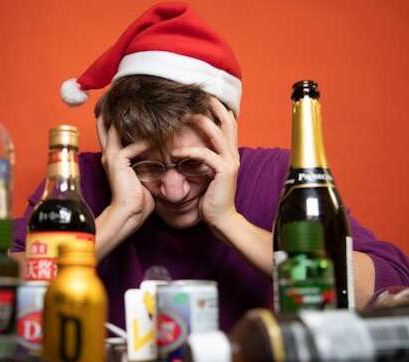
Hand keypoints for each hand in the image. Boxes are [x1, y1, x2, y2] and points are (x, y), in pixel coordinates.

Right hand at [96, 116, 154, 227]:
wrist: (129, 213)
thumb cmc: (138, 199)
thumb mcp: (142, 176)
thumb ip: (145, 162)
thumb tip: (160, 155)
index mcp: (113, 158)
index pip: (110, 132)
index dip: (115, 118)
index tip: (126, 105)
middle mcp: (109, 154)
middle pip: (105, 125)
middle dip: (112, 110)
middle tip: (122, 95)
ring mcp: (111, 157)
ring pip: (114, 128)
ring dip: (127, 117)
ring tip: (141, 106)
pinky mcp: (118, 161)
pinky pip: (133, 144)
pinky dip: (145, 140)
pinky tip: (157, 136)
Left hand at [174, 97, 239, 231]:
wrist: (222, 219)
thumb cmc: (212, 199)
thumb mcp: (209, 175)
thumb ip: (206, 160)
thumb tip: (193, 150)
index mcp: (231, 154)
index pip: (229, 125)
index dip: (219, 109)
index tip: (204, 98)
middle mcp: (234, 154)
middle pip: (228, 122)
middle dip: (214, 106)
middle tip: (199, 95)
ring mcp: (230, 162)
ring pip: (217, 134)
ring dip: (200, 122)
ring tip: (183, 116)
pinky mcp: (223, 172)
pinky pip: (205, 155)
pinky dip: (190, 152)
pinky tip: (175, 154)